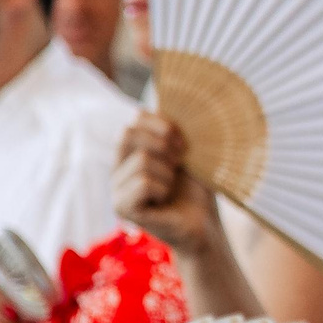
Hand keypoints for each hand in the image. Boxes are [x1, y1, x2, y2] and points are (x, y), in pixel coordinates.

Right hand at [112, 113, 223, 255]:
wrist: (205, 224)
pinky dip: (162, 189)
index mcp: (132, 152)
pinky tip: (164, 201)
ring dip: (168, 174)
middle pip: (129, 133)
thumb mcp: (188, 153)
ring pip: (142, 160)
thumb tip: (165, 98)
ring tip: (172, 188)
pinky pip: (143, 182)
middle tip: (180, 164)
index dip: (162, 124)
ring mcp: (116, 188)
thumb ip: (172, 129)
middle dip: (163, 145)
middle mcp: (118, 168)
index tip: (184, 142)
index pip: (135, 120)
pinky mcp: (122, 207)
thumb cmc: (197, 188)